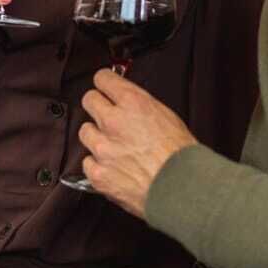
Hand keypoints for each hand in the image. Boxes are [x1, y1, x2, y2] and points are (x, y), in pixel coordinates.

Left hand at [78, 70, 199, 219]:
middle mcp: (113, 122)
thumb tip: (129, 104)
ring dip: (96, 136)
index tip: (105, 86)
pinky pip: (87, 162)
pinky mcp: (98, 173)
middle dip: (97, 105)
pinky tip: (112, 167)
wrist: (181, 189)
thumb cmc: (180, 156)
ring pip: (85, 132)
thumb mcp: (167, 116)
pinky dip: (97, 165)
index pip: (103, 78)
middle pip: (88, 100)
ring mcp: (103, 148)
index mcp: (133, 103)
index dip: (105, 82)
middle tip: (106, 114)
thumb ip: (141, 107)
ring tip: (113, 146)